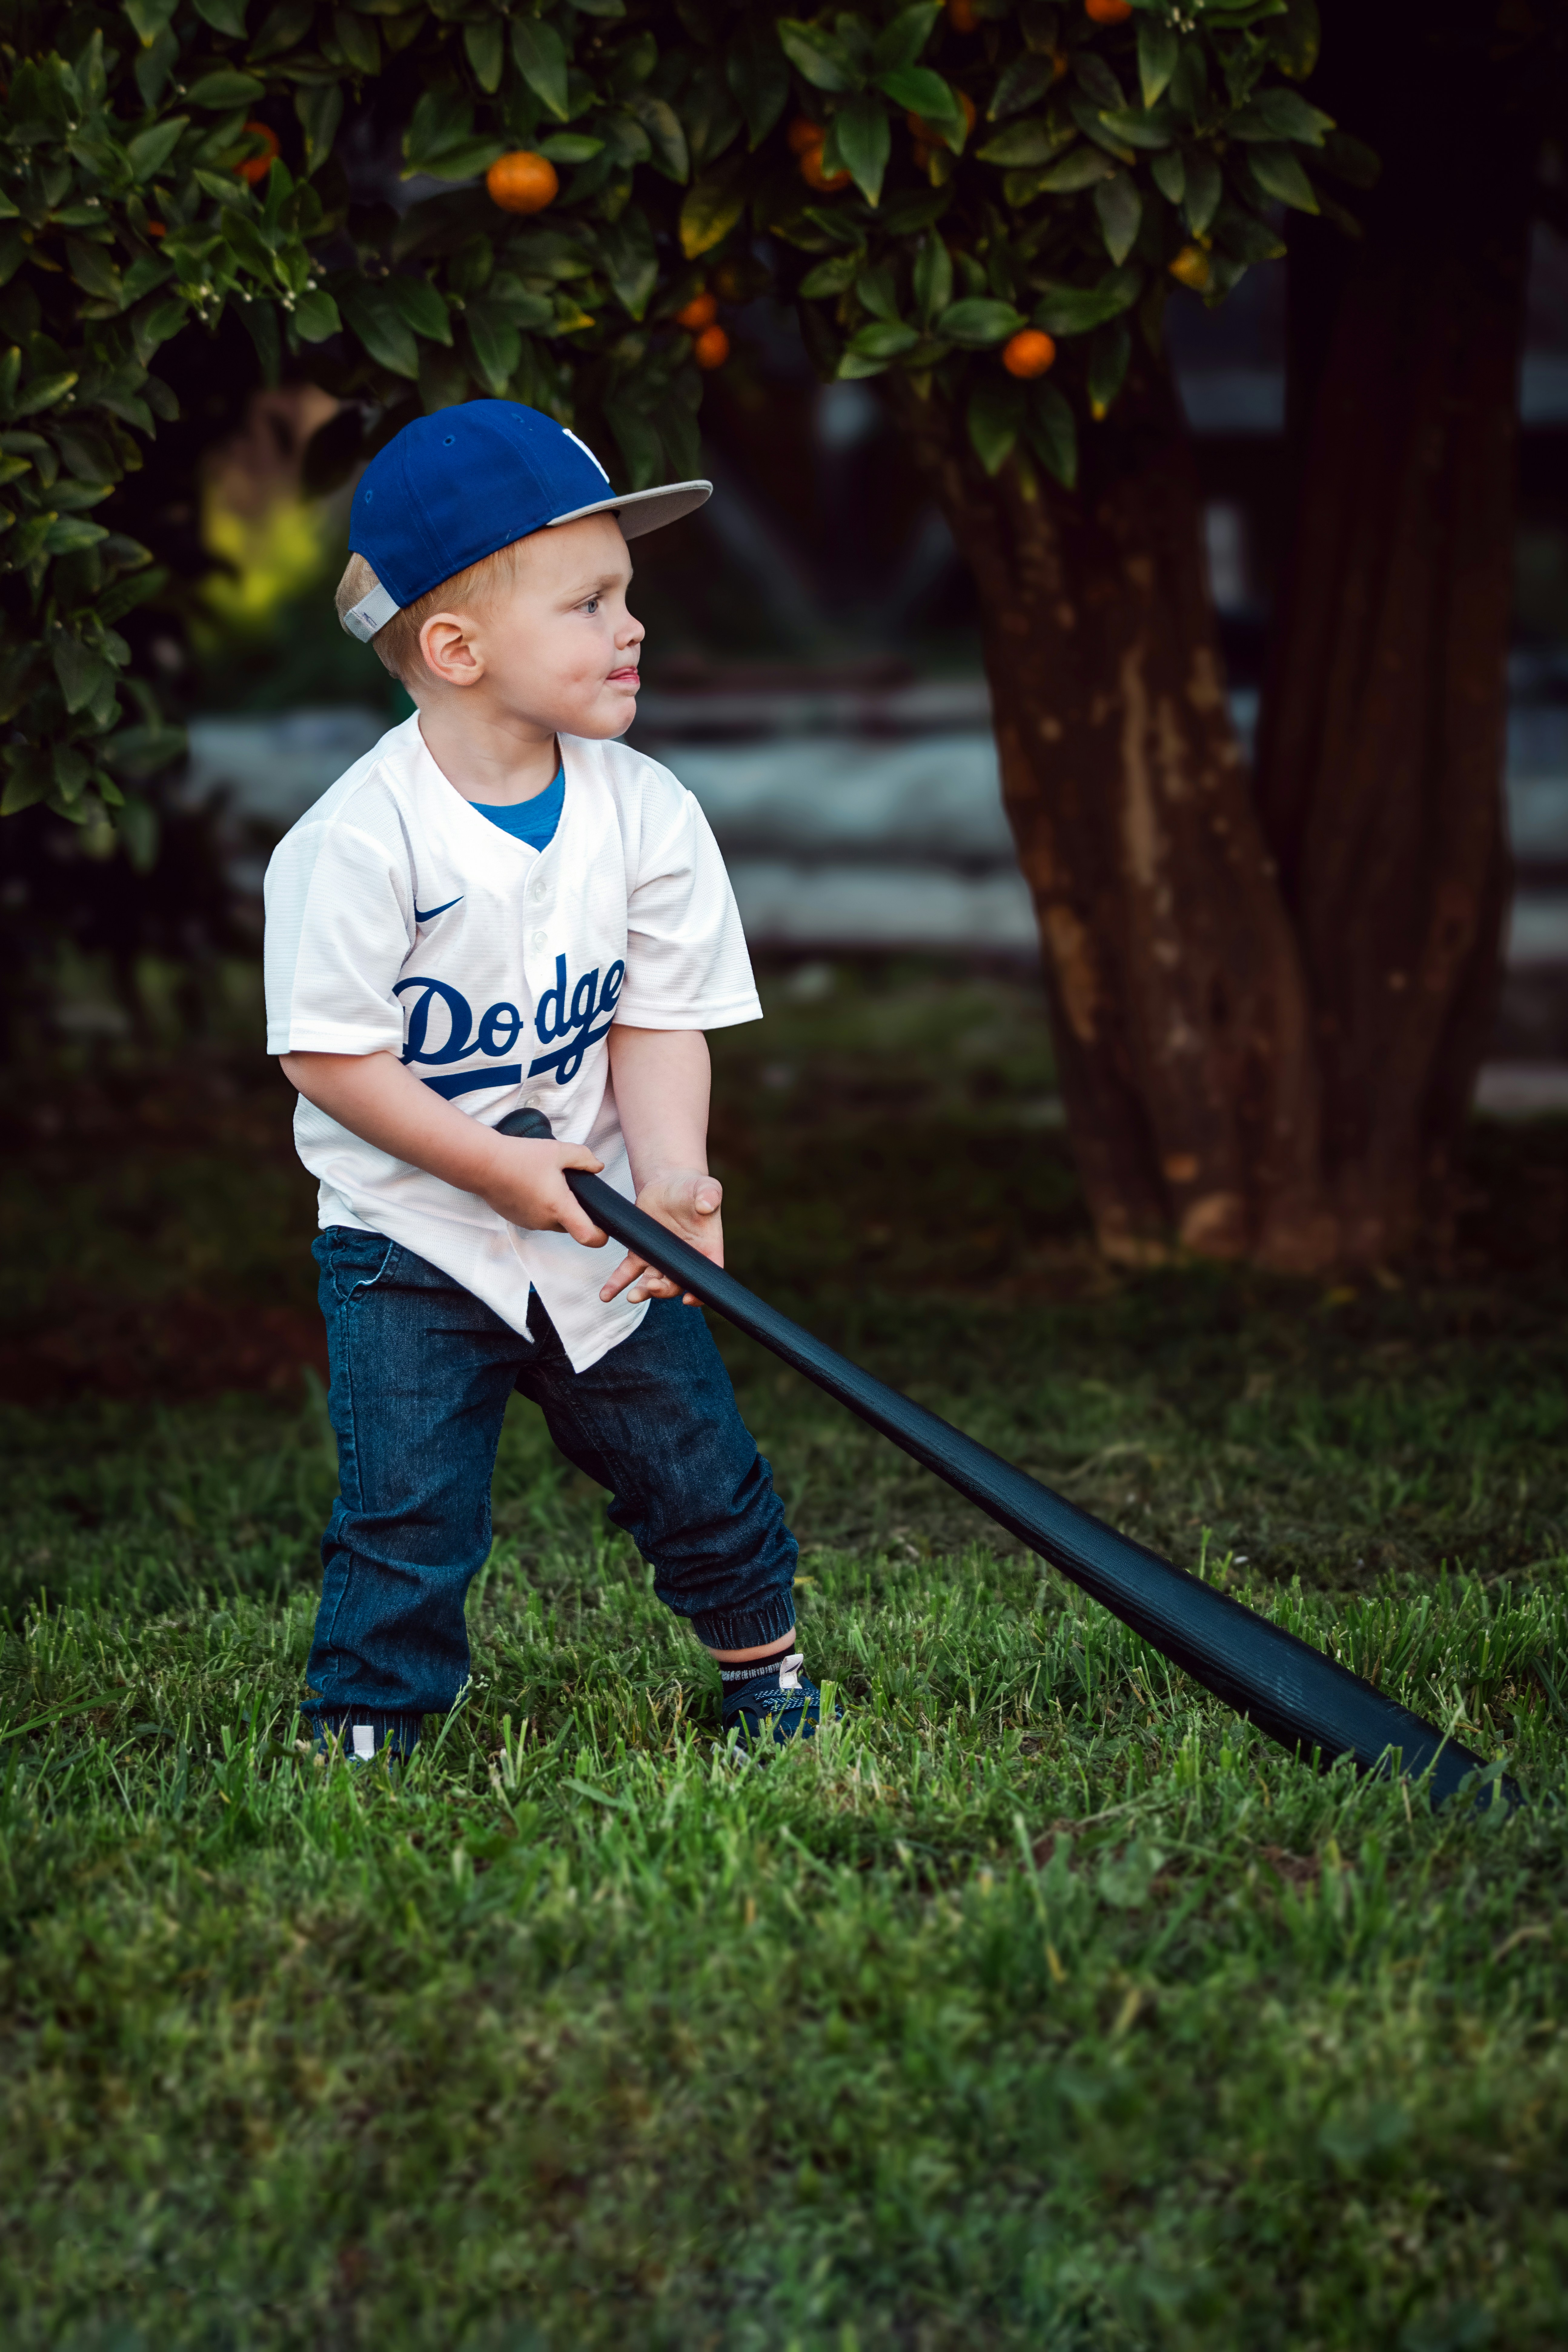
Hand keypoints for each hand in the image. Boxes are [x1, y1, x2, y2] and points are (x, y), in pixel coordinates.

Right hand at [480, 1134, 607, 1246]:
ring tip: (550, 1182)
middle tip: (573, 1188)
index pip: (587, 1237)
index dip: (601, 1236)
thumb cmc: (519, 1157)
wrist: (482, 1163)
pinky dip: (540, 1207)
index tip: (605, 1228)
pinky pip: (537, 1218)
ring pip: (553, 1222)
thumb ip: (583, 1158)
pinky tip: (534, 1186)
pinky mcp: (516, 1219)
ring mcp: (529, 1222)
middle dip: (577, 1212)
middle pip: (571, 1227)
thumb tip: (597, 1166)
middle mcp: (544, 1221)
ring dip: (557, 1208)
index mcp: (559, 1207)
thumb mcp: (558, 1151)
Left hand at [599, 1166, 722, 1304]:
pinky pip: (628, 1272)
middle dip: (663, 1290)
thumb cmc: (692, 1188)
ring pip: (651, 1282)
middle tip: (651, 1287)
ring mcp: (660, 1259)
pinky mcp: (640, 1252)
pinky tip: (606, 1295)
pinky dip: (617, 1283)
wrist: (668, 1184)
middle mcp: (684, 1260)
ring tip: (631, 1296)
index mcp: (705, 1249)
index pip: (707, 1277)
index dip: (700, 1292)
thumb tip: (706, 1204)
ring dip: (642, 1292)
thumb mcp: (705, 1188)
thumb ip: (710, 1195)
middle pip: (675, 1283)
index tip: (689, 1299)